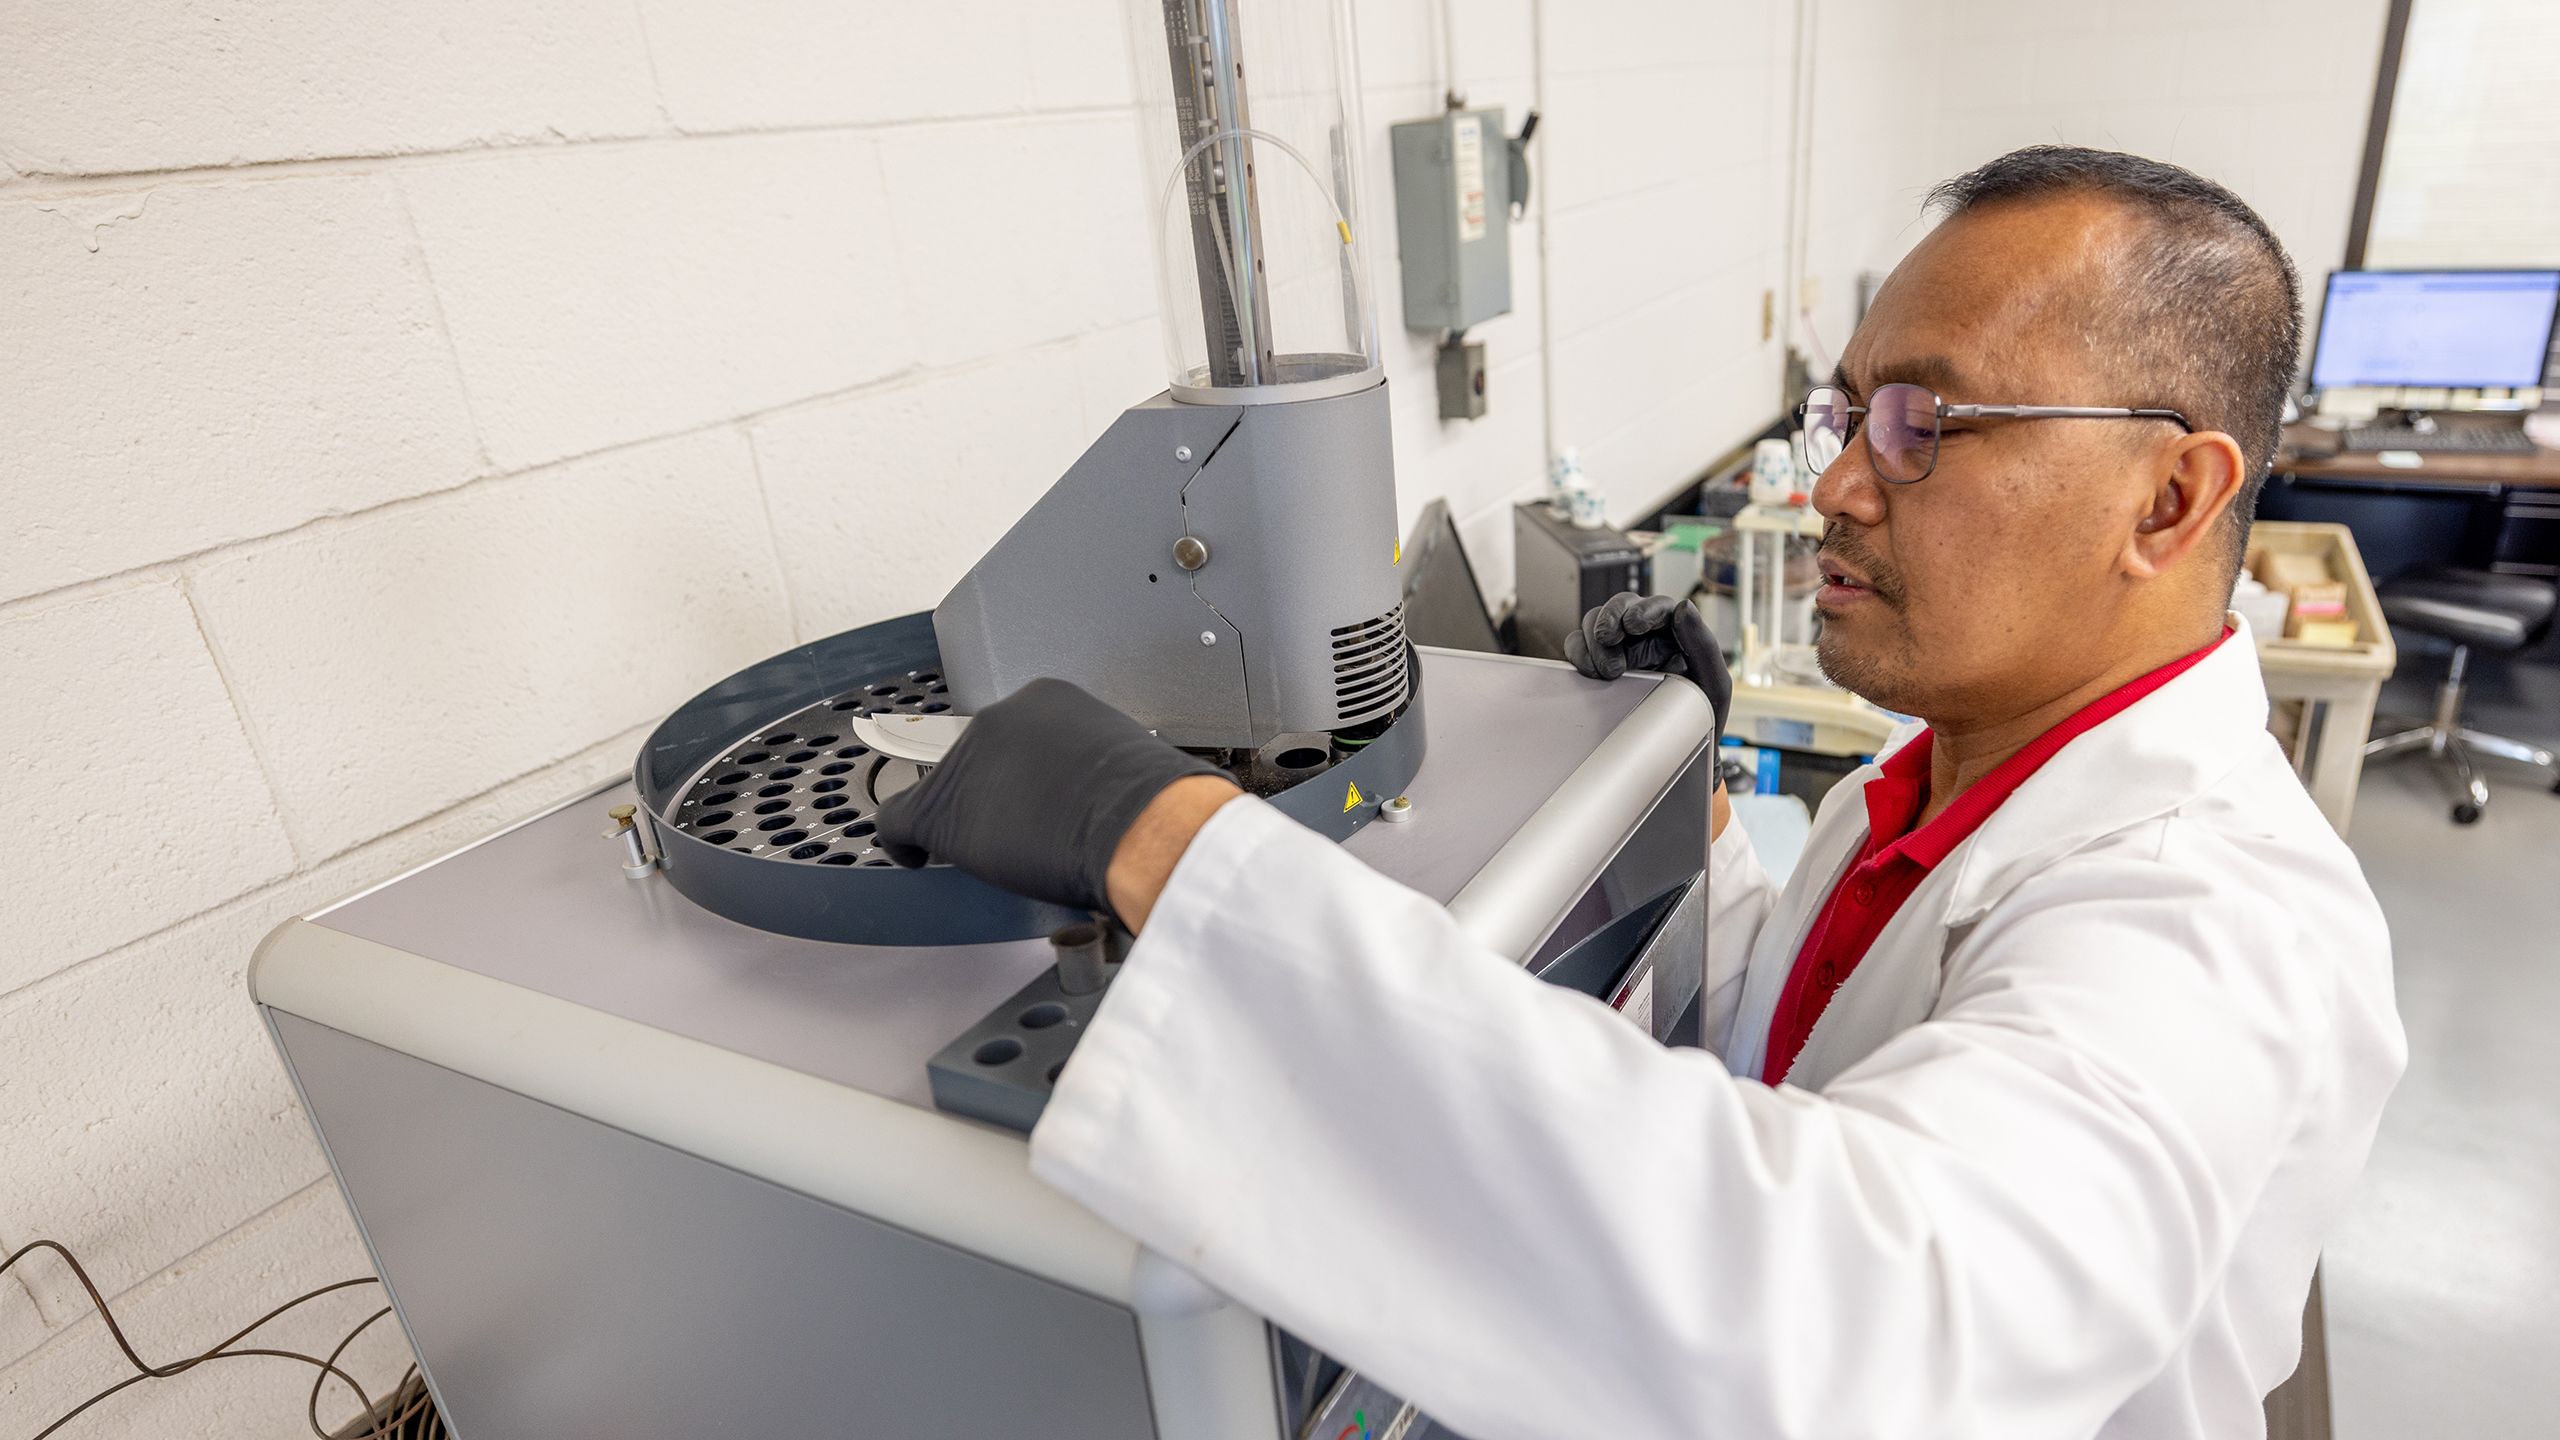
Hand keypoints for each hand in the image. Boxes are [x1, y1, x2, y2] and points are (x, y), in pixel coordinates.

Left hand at [874, 678, 1227, 918]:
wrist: (1141, 827)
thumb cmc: (1151, 803)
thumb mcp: (1127, 761)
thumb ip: (1094, 765)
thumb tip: (1095, 794)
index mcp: (1046, 699)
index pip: (1013, 736)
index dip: (1018, 774)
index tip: (1030, 796)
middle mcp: (999, 718)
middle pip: (977, 759)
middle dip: (995, 795)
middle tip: (1024, 831)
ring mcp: (967, 759)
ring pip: (948, 791)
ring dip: (967, 821)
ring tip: (997, 852)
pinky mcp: (942, 808)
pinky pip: (899, 821)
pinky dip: (903, 841)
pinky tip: (914, 856)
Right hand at [1565, 593, 1731, 737]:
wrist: (1678, 752)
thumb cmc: (1700, 717)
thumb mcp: (1713, 682)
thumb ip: (1702, 643)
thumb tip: (1683, 607)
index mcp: (1674, 634)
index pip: (1657, 607)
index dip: (1643, 610)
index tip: (1634, 624)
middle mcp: (1645, 637)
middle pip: (1620, 606)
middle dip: (1610, 618)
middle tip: (1608, 638)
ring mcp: (1619, 649)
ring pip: (1595, 622)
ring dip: (1594, 640)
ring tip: (1608, 671)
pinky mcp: (1598, 663)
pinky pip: (1578, 645)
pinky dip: (1578, 651)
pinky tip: (1590, 672)